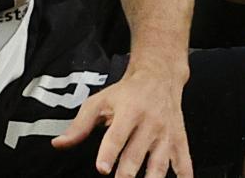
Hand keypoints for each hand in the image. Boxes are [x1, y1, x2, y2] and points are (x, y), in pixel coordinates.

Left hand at [51, 67, 192, 177]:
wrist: (160, 76)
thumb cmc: (127, 92)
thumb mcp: (100, 101)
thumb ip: (80, 125)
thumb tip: (59, 144)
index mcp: (129, 112)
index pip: (117, 135)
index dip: (109, 153)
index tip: (103, 169)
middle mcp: (150, 123)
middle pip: (137, 154)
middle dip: (127, 174)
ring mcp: (166, 134)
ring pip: (160, 163)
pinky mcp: (179, 140)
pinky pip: (184, 162)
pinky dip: (185, 175)